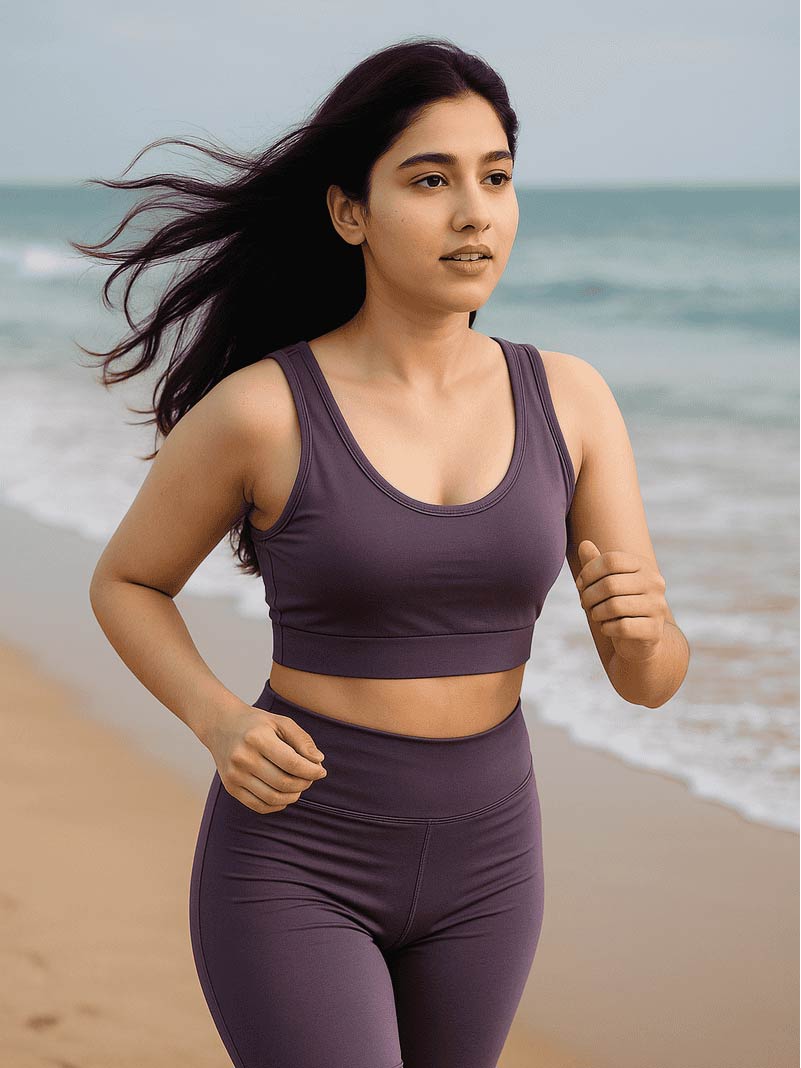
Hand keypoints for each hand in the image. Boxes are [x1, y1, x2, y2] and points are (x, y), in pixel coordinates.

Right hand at [204, 701, 327, 813]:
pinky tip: (285, 794)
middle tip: (310, 777)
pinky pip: (259, 806)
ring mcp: (234, 775)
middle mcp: (242, 758)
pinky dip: (277, 804)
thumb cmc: (257, 724)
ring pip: (273, 798)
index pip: (292, 763)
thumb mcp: (281, 722)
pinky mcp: (230, 788)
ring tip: (299, 785)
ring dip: (293, 796)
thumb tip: (318, 761)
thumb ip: (302, 740)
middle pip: (283, 783)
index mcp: (256, 738)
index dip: (311, 771)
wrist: (221, 726)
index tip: (321, 771)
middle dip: (304, 783)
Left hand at [575, 540, 667, 662]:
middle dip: (589, 595)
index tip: (580, 584)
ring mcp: (657, 607)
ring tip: (596, 615)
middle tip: (584, 603)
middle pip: (610, 584)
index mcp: (643, 566)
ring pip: (614, 606)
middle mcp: (655, 583)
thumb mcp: (606, 582)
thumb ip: (596, 564)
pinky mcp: (654, 630)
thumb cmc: (619, 604)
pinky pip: (622, 627)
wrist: (639, 638)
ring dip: (596, 613)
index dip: (589, 572)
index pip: (611, 560)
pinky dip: (607, 628)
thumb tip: (584, 544)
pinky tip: (607, 628)